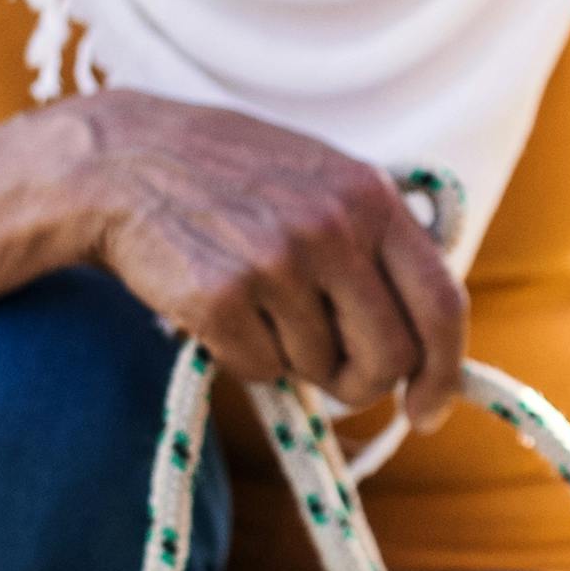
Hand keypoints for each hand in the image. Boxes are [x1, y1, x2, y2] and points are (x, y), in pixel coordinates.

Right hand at [67, 94, 471, 436]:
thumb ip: (378, 240)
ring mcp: (276, 263)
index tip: (428, 410)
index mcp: (370, 196)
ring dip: (291, 356)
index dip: (445, 371)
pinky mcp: (220, 298)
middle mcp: (332, 228)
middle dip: (364, 383)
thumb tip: (429, 333)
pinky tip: (221, 305)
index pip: (441, 302)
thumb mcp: (322, 177)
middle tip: (335, 377)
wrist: (124, 161)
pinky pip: (260, 369)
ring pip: (318, 369)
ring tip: (258, 302)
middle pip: (388, 356)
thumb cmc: (232, 177)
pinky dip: (244, 354)